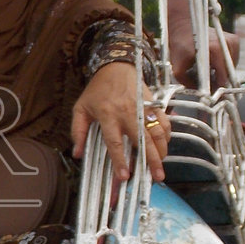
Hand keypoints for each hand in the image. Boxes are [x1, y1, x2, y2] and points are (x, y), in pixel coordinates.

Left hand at [71, 63, 168, 186]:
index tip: (124, 176)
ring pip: (157, 132)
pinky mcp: (153, 103)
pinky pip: (164, 122)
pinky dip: (167, 136)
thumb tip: (77, 154)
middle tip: (157, 177)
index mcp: (107, 115)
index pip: (114, 142)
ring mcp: (142, 108)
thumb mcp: (81, 108)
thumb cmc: (97, 90)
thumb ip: (78, 131)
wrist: (116, 66)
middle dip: (151, 160)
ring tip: (162, 167)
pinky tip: (165, 147)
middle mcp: (127, 112)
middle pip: (142, 140)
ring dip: (162, 151)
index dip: (120, 161)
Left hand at [169, 27, 240, 90]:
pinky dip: (224, 64)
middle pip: (228, 73)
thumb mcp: (178, 68)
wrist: (184, 25)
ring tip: (208, 70)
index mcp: (215, 49)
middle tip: (207, 82)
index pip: (223, 76)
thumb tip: (202, 94)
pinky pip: (233, 60)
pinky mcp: (234, 40)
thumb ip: (188, 83)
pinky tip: (213, 62)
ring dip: (222, 72)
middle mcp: (227, 44)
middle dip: (219, 80)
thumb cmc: (180, 46)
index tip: (211, 93)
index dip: (217, 87)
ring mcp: (233, 41)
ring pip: (231, 67)